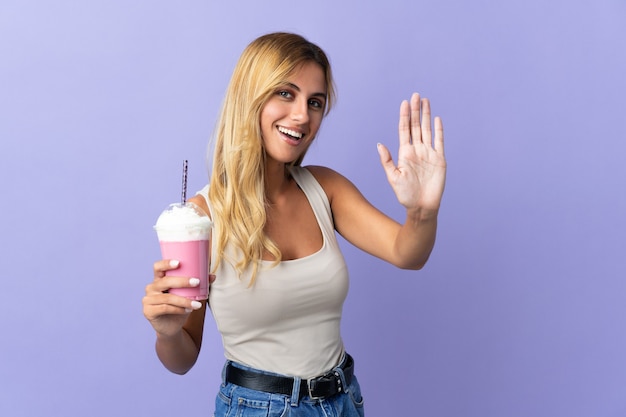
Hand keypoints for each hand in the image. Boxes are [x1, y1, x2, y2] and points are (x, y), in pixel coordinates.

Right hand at [142, 260, 212, 337]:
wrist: (171, 327)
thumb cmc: (179, 306)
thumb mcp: (188, 295)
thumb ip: (198, 285)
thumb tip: (212, 276)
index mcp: (159, 279)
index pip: (158, 267)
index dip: (166, 263)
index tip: (179, 263)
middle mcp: (151, 288)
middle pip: (165, 281)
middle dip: (182, 281)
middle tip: (197, 282)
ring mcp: (148, 300)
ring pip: (167, 297)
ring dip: (184, 300)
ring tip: (197, 304)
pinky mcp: (148, 311)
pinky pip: (165, 308)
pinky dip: (178, 309)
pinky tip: (187, 310)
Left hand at [377, 93, 445, 211]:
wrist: (422, 207)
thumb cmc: (406, 195)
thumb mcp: (393, 177)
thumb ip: (387, 160)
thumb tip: (379, 144)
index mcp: (405, 153)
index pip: (404, 130)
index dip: (405, 116)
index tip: (404, 103)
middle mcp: (417, 150)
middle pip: (416, 126)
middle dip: (416, 110)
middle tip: (416, 95)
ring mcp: (429, 154)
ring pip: (427, 130)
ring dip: (426, 116)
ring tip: (425, 101)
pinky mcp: (439, 159)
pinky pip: (440, 141)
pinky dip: (439, 130)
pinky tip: (437, 119)